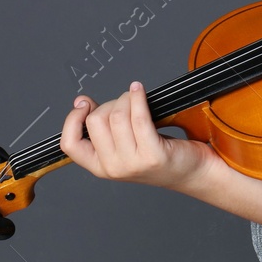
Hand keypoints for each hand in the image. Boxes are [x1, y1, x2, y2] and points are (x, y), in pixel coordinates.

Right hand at [60, 81, 219, 192]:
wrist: (192, 171)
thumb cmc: (160, 154)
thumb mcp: (124, 145)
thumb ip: (103, 128)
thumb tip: (81, 102)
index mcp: (100, 167)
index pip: (70, 144)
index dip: (72, 119)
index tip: (84, 104)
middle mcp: (113, 168)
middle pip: (96, 121)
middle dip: (110, 103)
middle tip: (125, 103)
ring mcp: (133, 164)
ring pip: (116, 115)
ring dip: (126, 99)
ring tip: (136, 99)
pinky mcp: (153, 155)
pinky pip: (138, 117)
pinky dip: (138, 98)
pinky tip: (139, 90)